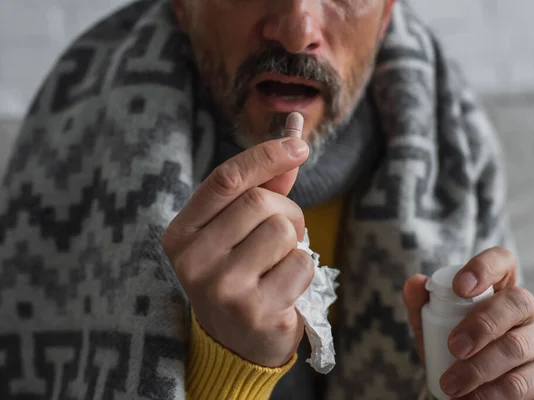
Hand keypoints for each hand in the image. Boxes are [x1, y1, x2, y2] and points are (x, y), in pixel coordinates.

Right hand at [162, 133, 313, 367]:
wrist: (236, 344)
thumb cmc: (240, 275)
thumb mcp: (238, 231)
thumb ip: (262, 187)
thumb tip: (294, 142)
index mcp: (181, 233)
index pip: (225, 179)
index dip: (265, 155)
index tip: (299, 144)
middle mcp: (192, 260)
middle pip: (259, 201)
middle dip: (287, 212)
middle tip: (286, 236)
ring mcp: (220, 288)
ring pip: (282, 230)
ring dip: (295, 243)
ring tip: (279, 265)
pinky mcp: (253, 311)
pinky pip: (300, 263)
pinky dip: (303, 271)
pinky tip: (284, 290)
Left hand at [404, 248, 533, 398]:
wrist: (475, 387)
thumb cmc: (457, 346)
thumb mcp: (433, 325)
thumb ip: (421, 304)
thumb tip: (415, 282)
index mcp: (500, 286)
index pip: (502, 261)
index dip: (484, 268)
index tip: (460, 287)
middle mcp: (527, 308)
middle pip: (516, 302)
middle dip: (482, 325)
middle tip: (453, 347)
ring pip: (518, 346)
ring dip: (481, 368)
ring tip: (452, 385)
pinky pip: (526, 382)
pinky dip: (494, 393)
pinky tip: (473, 399)